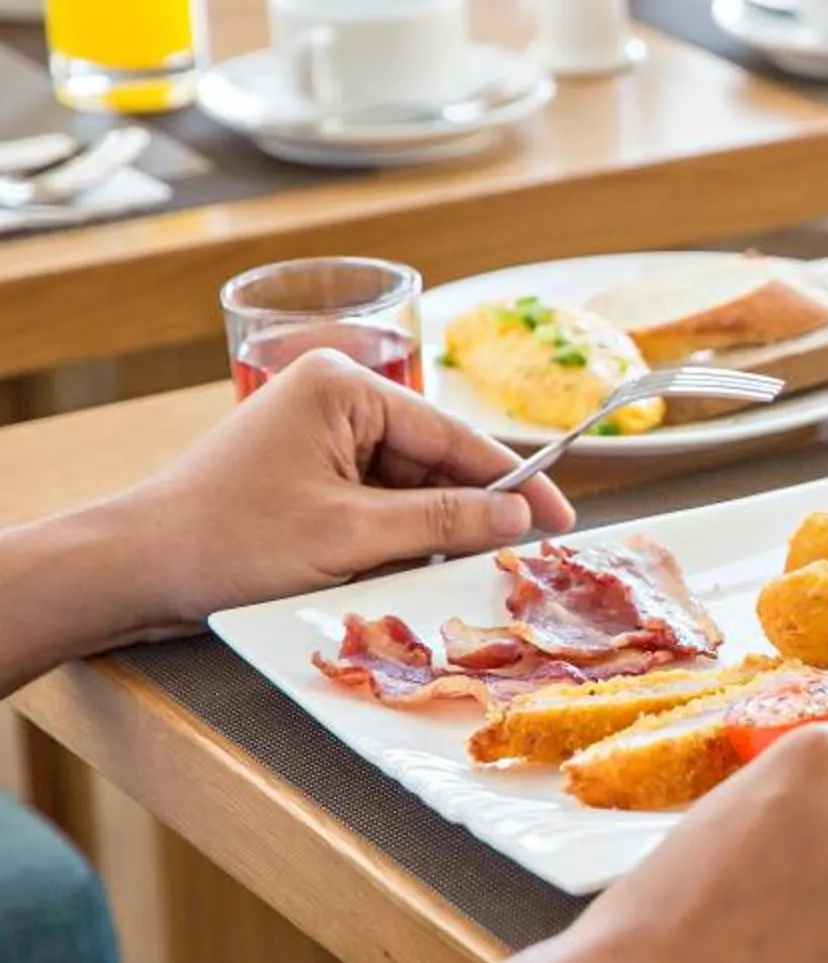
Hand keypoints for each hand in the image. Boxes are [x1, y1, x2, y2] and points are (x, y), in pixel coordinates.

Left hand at [102, 350, 577, 632]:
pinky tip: (397, 574)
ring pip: (405, 489)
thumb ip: (443, 521)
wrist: (128, 571)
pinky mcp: (301, 476)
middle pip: (432, 460)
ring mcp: (314, 437)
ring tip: (448, 575)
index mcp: (343, 387)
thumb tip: (519, 516)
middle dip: (466, 513)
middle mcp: (331, 398)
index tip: (563, 519)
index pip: (454, 435)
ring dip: (425, 535)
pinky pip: (371, 504)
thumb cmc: (228, 542)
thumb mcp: (350, 536)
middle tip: (515, 559)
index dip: (515, 483)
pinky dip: (390, 542)